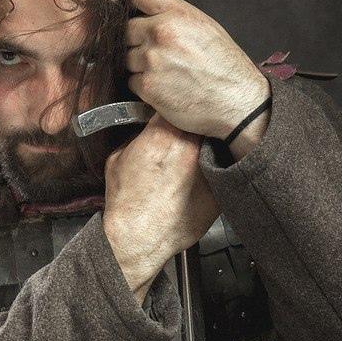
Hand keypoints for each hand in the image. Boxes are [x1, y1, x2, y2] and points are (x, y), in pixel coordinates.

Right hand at [103, 114, 219, 302]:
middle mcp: (189, 147)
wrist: (138, 237)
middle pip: (202, 120)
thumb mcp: (119, 157)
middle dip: (196, 122)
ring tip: (195, 155)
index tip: (175, 109)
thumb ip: (137, 136)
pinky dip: (215, 170)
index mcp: (162, 135)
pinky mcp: (218, 190)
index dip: (175, 105)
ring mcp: (207, 168)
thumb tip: (147, 128)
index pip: (177, 103)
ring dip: (208, 145)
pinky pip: (222, 170)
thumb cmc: (127, 201)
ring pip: (216, 143)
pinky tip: (200, 178)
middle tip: (189, 129)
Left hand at [125, 0, 270, 140]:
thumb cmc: (225, 66)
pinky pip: (132, 82)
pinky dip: (144, 86)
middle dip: (138, 40)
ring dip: (140, 66)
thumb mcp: (205, 27)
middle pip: (127, 29)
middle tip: (160, 53)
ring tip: (167, 72)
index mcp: (179, 14)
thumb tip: (149, 13)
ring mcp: (152, 60)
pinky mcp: (148, 86)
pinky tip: (165, 87)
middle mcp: (163, 33)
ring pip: (128, 57)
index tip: (138, 13)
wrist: (237, 102)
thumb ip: (174, 15)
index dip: (136, 3)